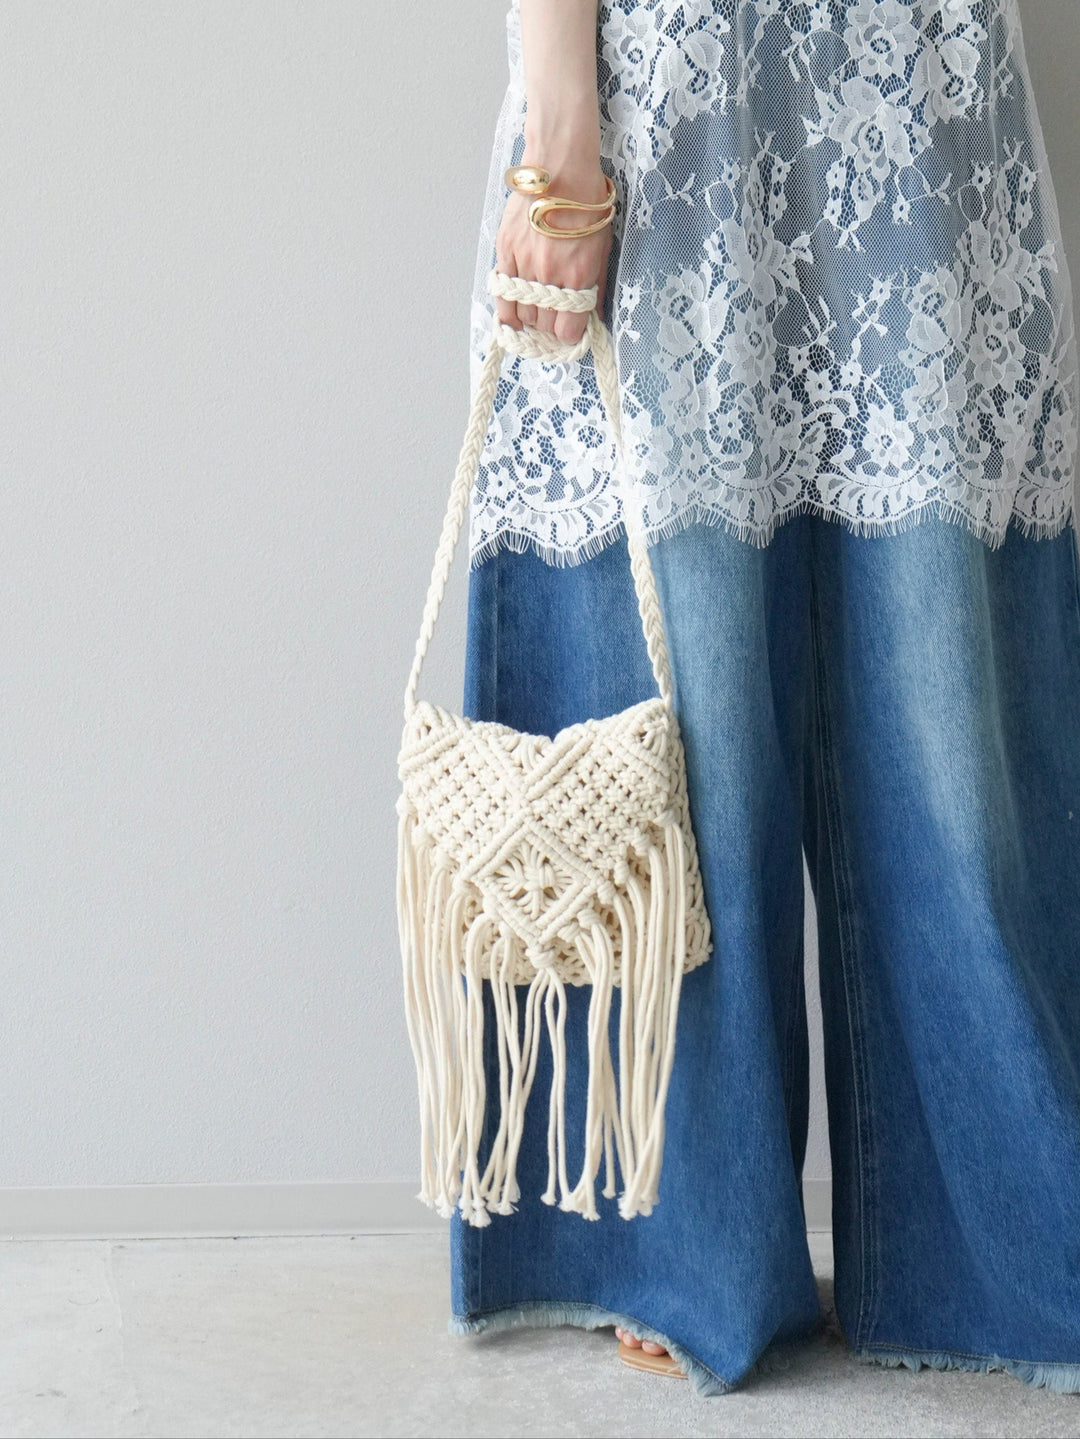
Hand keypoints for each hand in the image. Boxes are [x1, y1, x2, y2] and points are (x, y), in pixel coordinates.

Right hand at [493, 160, 613, 344]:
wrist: (560, 168)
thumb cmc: (587, 203)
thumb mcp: (602, 246)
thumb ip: (595, 284)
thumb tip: (591, 313)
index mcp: (578, 276)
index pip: (567, 330)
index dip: (570, 337)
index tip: (571, 334)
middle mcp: (550, 276)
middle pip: (544, 324)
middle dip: (551, 328)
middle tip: (554, 323)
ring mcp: (525, 265)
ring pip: (523, 312)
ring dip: (531, 318)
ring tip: (537, 314)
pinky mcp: (506, 252)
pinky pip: (502, 292)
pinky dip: (507, 309)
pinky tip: (512, 317)